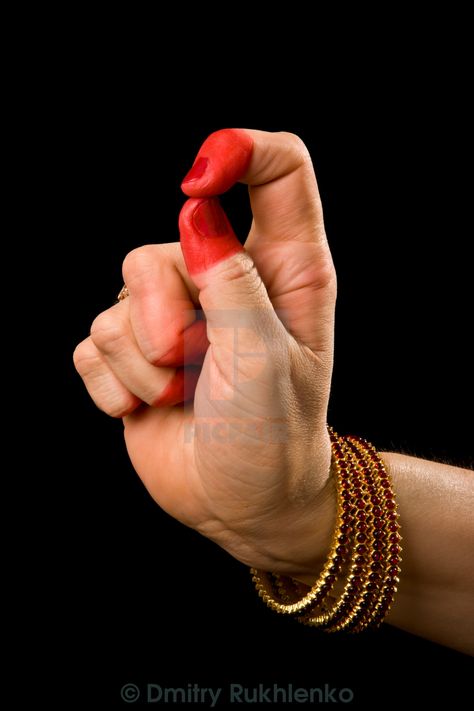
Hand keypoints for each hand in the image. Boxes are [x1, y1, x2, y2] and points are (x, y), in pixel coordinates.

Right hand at [74, 129, 336, 577]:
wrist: (243, 504)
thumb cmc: (273, 436)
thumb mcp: (265, 361)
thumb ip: (232, 284)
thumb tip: (195, 210)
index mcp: (283, 268)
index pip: (276, 170)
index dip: (237, 152)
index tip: (197, 182)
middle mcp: (227, 278)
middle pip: (166, 243)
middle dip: (163, 312)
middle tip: (188, 361)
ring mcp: (176, 314)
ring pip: (121, 297)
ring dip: (143, 362)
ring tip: (180, 395)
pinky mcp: (134, 352)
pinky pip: (93, 343)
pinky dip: (114, 384)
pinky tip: (148, 408)